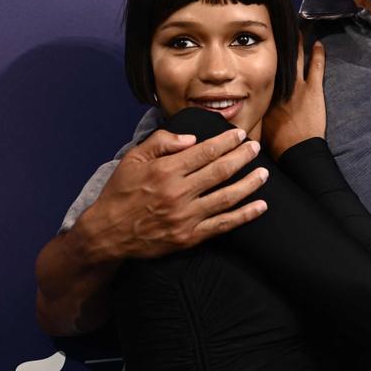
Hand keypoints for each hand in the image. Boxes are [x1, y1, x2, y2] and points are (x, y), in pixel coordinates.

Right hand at [75, 127, 266, 261]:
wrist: (107, 232)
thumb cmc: (121, 192)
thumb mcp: (133, 159)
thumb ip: (161, 142)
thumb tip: (191, 137)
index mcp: (165, 171)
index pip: (205, 152)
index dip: (226, 142)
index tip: (239, 134)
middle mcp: (178, 193)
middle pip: (220, 171)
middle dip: (242, 157)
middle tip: (255, 147)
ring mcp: (186, 216)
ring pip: (227, 197)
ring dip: (249, 184)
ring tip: (264, 173)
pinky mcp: (189, 236)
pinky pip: (223, 225)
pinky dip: (244, 216)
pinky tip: (260, 206)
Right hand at [264, 39, 325, 157]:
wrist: (297, 150)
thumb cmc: (278, 144)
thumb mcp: (259, 128)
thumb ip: (255, 117)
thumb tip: (246, 115)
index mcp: (265, 96)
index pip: (265, 73)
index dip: (265, 61)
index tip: (264, 49)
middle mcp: (278, 87)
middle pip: (278, 62)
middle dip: (279, 46)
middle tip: (279, 32)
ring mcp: (297, 86)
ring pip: (297, 59)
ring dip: (298, 44)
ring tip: (298, 31)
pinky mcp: (313, 89)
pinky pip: (316, 66)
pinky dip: (318, 54)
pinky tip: (319, 44)